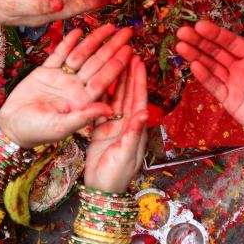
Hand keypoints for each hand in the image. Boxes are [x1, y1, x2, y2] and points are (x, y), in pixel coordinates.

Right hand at [0, 24, 133, 147]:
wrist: (11, 126)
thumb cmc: (35, 132)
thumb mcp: (60, 127)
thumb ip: (84, 117)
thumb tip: (109, 110)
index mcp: (82, 100)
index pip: (104, 79)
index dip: (116, 64)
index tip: (130, 50)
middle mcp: (75, 87)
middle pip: (97, 63)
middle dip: (112, 46)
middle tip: (127, 31)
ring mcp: (61, 78)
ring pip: (81, 55)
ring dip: (94, 40)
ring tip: (108, 26)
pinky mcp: (45, 72)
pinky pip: (59, 54)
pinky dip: (67, 42)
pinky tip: (78, 31)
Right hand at [84, 56, 148, 192]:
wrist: (101, 190)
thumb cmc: (116, 176)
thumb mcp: (126, 154)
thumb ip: (134, 134)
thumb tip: (144, 113)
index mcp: (135, 128)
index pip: (138, 99)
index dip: (139, 80)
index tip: (139, 62)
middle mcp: (126, 123)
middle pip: (128, 94)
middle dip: (129, 74)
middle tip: (128, 53)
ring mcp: (113, 126)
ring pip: (116, 98)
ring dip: (117, 80)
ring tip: (115, 61)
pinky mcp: (100, 130)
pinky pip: (101, 108)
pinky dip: (101, 94)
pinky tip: (99, 81)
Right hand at [174, 21, 243, 152]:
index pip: (231, 42)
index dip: (216, 34)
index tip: (200, 25)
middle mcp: (242, 67)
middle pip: (216, 51)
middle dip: (199, 41)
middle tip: (182, 31)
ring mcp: (234, 84)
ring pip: (211, 66)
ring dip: (196, 56)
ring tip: (181, 45)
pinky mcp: (230, 101)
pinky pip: (214, 86)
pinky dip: (204, 76)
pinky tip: (194, 65)